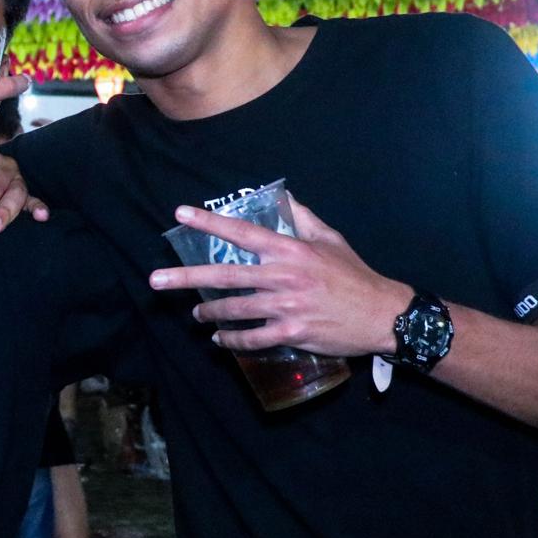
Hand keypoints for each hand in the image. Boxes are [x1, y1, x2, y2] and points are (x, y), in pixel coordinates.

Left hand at [150, 196, 409, 356]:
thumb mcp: (331, 239)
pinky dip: (232, 340)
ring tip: (194, 314)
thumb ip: (303, 219)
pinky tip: (219, 339)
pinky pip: (252, 338)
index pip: (242, 233)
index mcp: (290, 250)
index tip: (181, 214)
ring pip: (234, 309)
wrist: (381, 314)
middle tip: (156, 280)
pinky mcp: (292, 331)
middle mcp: (283, 276)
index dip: (210, 223)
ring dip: (208, 312)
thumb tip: (284, 198)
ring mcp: (286, 305)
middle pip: (225, 276)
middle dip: (186, 277)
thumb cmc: (354, 275)